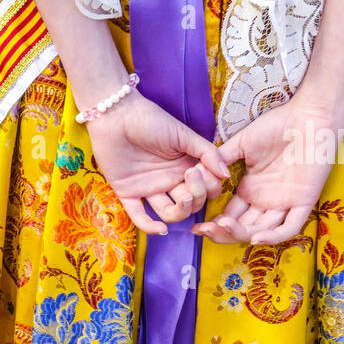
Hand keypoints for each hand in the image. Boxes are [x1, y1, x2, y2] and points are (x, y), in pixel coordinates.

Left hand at [87, 91, 227, 235]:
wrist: (117, 115)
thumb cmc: (151, 120)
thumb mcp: (183, 134)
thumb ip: (207, 153)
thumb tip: (226, 175)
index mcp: (184, 167)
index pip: (205, 189)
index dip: (209, 187)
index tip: (206, 172)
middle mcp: (169, 181)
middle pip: (190, 204)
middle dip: (197, 196)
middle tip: (192, 176)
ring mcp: (149, 188)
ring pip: (170, 213)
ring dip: (180, 211)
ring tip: (184, 197)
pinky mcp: (128, 192)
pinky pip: (139, 216)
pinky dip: (149, 226)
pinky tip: (160, 229)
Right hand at [193, 94, 343, 244]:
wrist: (309, 115)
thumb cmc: (278, 124)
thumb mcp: (242, 143)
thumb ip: (220, 158)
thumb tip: (197, 174)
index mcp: (251, 189)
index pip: (230, 215)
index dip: (212, 224)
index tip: (194, 225)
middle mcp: (266, 200)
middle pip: (242, 227)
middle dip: (220, 232)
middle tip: (202, 229)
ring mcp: (284, 202)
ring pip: (260, 230)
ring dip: (240, 234)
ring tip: (221, 227)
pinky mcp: (303, 201)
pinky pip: (289, 227)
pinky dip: (273, 236)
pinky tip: (254, 238)